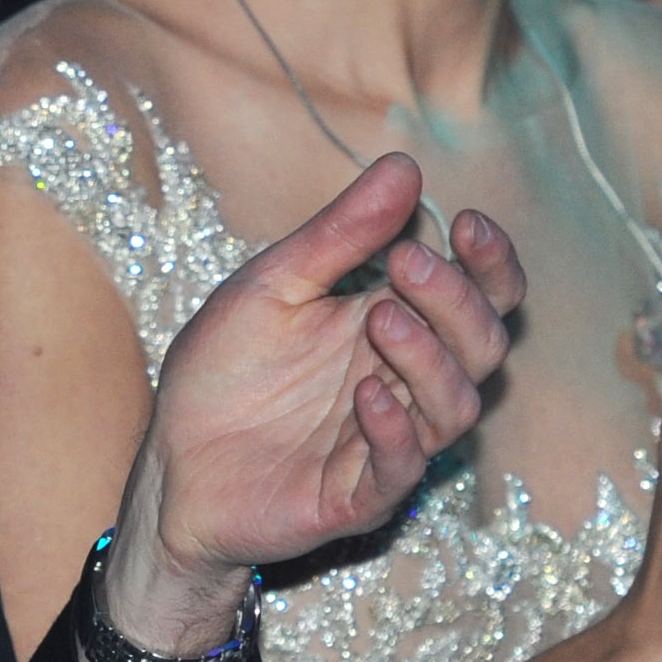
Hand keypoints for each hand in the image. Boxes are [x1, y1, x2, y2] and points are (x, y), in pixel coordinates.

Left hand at [124, 156, 523, 623]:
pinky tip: (367, 393)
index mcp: (394, 324)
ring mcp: (388, 441)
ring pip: (458, 405)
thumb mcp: (270, 287)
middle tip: (406, 262)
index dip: (490, 262)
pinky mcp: (359, 495)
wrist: (171, 464)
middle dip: (457, 299)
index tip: (468, 221)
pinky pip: (402, 468)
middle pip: (483, 344)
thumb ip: (338, 236)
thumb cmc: (222, 373)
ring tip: (379, 316)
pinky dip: (395, 430)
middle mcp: (406, 383)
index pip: (480, 295)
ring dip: (429, 358)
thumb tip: (403, 166)